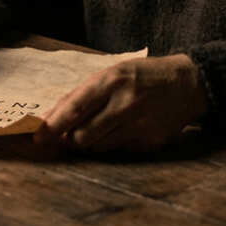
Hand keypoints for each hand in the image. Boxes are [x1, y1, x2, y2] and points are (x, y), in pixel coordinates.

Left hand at [33, 54, 208, 153]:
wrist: (187, 84)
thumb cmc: (143, 77)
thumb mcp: (112, 73)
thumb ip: (82, 94)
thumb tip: (52, 118)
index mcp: (111, 80)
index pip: (74, 108)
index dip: (53, 126)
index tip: (38, 139)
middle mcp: (125, 103)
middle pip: (82, 136)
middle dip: (70, 140)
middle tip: (68, 137)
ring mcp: (139, 124)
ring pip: (98, 147)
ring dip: (93, 142)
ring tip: (105, 126)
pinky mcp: (151, 141)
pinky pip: (119, 152)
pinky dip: (114, 145)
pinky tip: (125, 130)